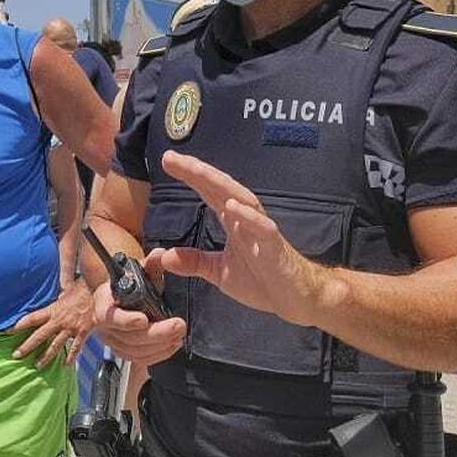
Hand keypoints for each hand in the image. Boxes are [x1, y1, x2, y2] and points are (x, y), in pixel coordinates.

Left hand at [12, 277, 93, 366]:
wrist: (99, 293)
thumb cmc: (83, 289)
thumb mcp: (66, 292)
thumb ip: (59, 300)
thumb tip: (56, 299)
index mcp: (53, 310)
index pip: (32, 318)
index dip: (19, 325)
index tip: (8, 331)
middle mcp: (59, 321)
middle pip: (39, 336)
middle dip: (27, 346)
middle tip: (16, 355)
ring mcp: (71, 328)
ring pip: (55, 346)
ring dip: (46, 357)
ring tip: (38, 365)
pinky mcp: (82, 333)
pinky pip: (75, 348)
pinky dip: (71, 357)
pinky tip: (66, 365)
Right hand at [91, 250, 186, 365]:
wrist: (126, 299)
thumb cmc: (132, 286)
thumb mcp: (140, 273)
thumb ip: (152, 265)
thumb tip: (161, 255)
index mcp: (103, 302)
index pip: (109, 315)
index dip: (126, 320)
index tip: (144, 319)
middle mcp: (105, 325)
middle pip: (128, 337)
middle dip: (157, 333)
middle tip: (178, 326)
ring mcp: (114, 341)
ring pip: (136, 351)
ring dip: (160, 345)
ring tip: (179, 333)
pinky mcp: (124, 352)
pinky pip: (140, 359)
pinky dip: (158, 354)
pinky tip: (172, 344)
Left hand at [153, 151, 330, 325]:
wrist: (295, 299)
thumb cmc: (261, 280)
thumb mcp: (218, 271)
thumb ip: (193, 262)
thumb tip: (161, 256)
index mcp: (232, 222)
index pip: (208, 192)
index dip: (189, 176)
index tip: (167, 160)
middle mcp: (245, 219)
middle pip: (220, 188)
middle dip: (197, 172)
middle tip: (171, 157)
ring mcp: (261, 231)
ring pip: (241, 199)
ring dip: (219, 184)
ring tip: (197, 171)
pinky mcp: (275, 248)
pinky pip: (263, 228)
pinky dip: (248, 216)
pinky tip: (232, 206)